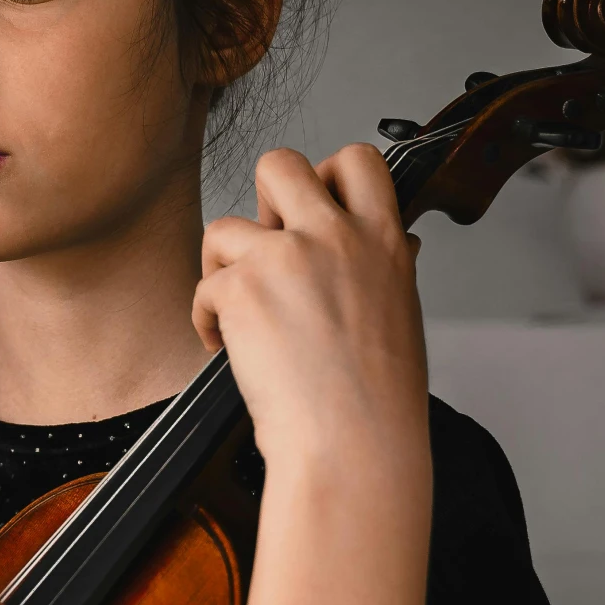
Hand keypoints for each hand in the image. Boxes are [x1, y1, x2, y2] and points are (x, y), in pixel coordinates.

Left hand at [192, 145, 429, 471]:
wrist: (352, 446)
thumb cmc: (379, 401)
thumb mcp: (402, 315)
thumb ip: (386, 268)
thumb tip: (392, 243)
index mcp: (384, 241)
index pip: (358, 159)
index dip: (327, 175)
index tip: (314, 208)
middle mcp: (336, 236)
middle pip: (280, 163)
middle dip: (262, 200)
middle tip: (265, 248)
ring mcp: (285, 257)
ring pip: (223, 227)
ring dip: (222, 269)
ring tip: (239, 314)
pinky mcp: (241, 288)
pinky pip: (203, 286)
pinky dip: (206, 319)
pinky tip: (227, 350)